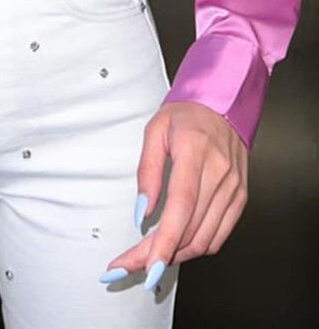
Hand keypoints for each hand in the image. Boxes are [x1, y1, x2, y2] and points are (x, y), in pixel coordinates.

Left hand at [101, 101, 247, 289]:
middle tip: (130, 265)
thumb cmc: (186, 115)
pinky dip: (197, 247)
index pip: (181, 206)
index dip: (164, 242)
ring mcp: (233, 187)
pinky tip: (178, 245)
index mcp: (195, 151)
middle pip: (189, 229)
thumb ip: (147, 171)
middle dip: (158, 255)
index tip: (146, 266)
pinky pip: (219, 235)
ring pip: (204, 239)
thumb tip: (141, 212)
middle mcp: (219, 172)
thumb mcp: (154, 131)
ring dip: (176, 255)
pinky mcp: (240, 198)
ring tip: (150, 257)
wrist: (222, 105)